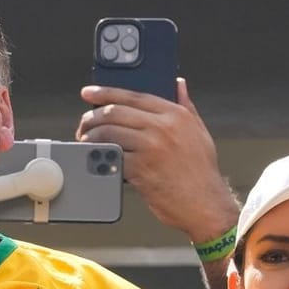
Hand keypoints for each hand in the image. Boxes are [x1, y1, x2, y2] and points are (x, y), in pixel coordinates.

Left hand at [78, 79, 239, 245]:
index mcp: (175, 114)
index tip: (89, 93)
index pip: (133, 95)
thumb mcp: (198, 131)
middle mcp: (162, 127)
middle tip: (83, 126)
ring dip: (90, 138)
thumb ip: (186, 105)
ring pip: (108, 132)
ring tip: (86, 143)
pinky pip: (111, 157)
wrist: (205, 204)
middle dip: (92, 118)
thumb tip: (178, 84)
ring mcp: (151, 147)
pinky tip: (96, 160)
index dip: (106, 92)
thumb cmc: (201, 171)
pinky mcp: (141, 169)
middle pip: (115, 112)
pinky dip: (99, 158)